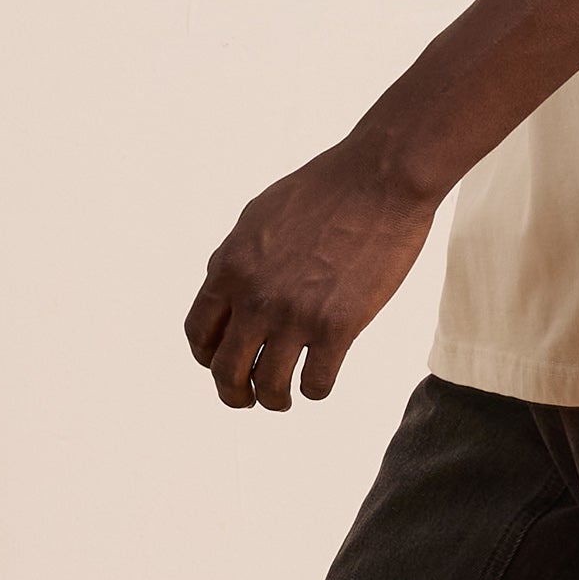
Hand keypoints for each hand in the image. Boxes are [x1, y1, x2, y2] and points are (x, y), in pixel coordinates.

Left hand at [186, 132, 437, 410]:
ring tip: (284, 399)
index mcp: (231, 267)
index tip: (222, 363)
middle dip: (233, 393)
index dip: (207, 357)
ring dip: (273, 400)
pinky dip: (315, 391)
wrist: (379, 179)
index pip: (199, 332)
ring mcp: (296, 315)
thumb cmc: (326, 189)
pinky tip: (320, 382)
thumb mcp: (260, 216)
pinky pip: (316, 382)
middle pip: (226, 370)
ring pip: (269, 387)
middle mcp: (255, 297)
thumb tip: (227, 289)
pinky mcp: (338, 327)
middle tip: (246, 398)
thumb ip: (238, 257)